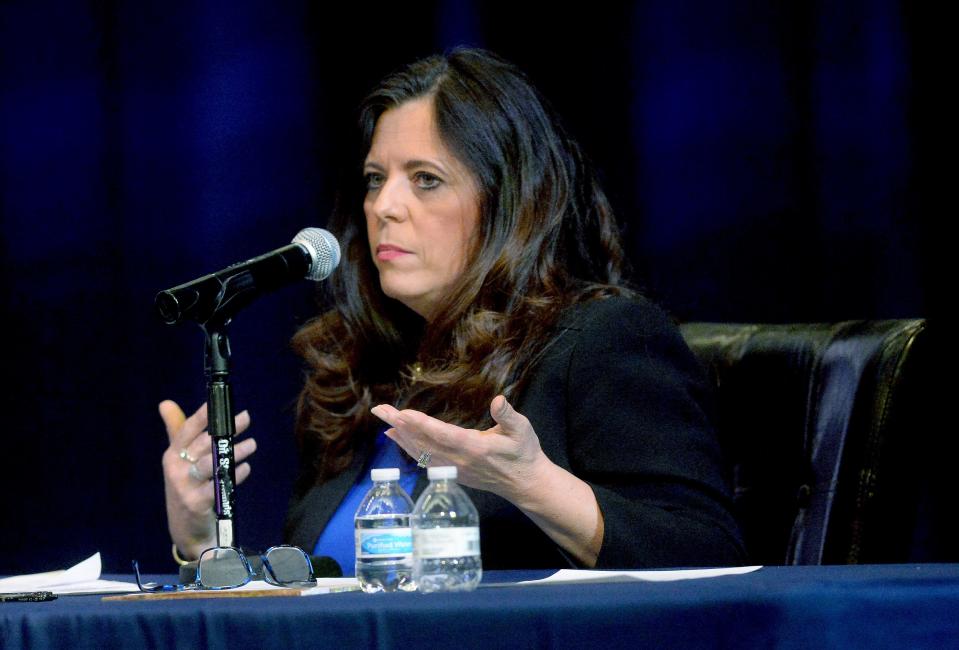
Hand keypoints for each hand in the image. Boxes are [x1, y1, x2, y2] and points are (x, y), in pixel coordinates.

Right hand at [159, 400, 255, 560]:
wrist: (186, 530)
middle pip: (204, 443)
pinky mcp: (197, 503)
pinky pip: (219, 485)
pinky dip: (235, 475)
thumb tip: (165, 403)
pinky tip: (246, 468)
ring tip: (252, 444)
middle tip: (246, 418)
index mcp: (172, 455)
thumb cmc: (186, 488)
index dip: (203, 415)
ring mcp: (185, 487)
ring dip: (234, 451)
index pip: (186, 430)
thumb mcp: (178, 461)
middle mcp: (175, 469)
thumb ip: (177, 432)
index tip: (220, 402)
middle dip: (226, 429)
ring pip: (212, 463)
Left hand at [370, 395, 549, 503]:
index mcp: (475, 448)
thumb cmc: (524, 453)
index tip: (402, 413)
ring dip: (401, 436)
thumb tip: (497, 401)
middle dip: (400, 425)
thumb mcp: (523, 430)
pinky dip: (408, 448)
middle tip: (380, 410)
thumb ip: (508, 415)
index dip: (421, 424)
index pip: (442, 434)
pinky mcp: (452, 473)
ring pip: (421, 452)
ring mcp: (454, 469)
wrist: (525, 484)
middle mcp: (460, 460)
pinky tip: (398, 437)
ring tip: (384, 420)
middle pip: (424, 442)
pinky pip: (424, 460)